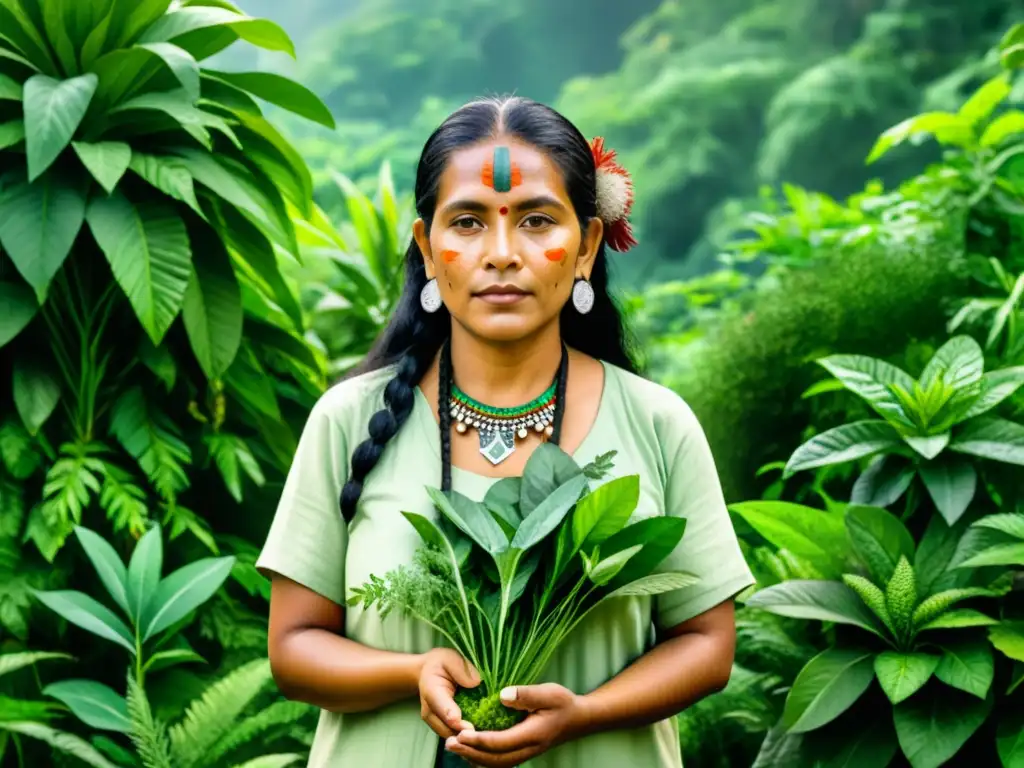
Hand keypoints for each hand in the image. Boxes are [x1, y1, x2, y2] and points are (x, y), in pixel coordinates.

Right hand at [418, 648, 480, 739]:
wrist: (428, 673)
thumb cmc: (442, 664)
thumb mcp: (450, 658)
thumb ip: (460, 669)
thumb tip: (476, 682)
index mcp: (431, 690)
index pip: (441, 706)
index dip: (454, 718)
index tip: (469, 727)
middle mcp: (430, 711)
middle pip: (446, 728)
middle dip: (464, 736)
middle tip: (485, 738)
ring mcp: (435, 722)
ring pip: (451, 737)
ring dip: (466, 741)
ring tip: (487, 741)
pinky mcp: (443, 728)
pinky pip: (455, 738)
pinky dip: (467, 740)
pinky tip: (483, 740)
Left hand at [444, 683, 586, 766]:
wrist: (578, 719)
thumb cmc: (563, 703)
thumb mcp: (548, 693)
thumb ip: (526, 694)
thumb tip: (502, 695)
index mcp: (533, 735)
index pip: (501, 742)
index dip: (479, 740)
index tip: (460, 732)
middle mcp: (528, 749)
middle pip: (495, 759)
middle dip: (470, 752)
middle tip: (449, 742)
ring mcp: (525, 753)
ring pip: (496, 763)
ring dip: (474, 757)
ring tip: (454, 747)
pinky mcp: (522, 752)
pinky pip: (500, 761)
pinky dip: (483, 758)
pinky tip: (470, 750)